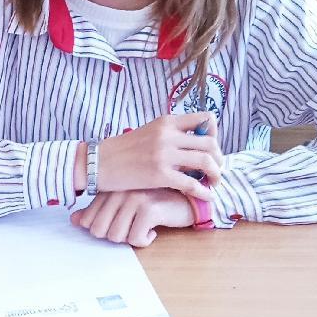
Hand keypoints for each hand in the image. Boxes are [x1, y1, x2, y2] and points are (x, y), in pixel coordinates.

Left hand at [73, 189, 194, 246]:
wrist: (187, 199)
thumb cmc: (154, 202)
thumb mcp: (124, 205)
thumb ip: (98, 211)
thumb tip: (74, 220)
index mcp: (109, 189)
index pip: (86, 220)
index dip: (101, 230)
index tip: (120, 224)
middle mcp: (119, 190)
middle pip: (98, 231)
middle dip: (114, 236)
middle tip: (132, 228)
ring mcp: (134, 198)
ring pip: (115, 236)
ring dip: (130, 239)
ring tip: (143, 227)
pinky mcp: (149, 209)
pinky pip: (135, 239)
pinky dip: (145, 240)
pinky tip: (154, 229)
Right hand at [92, 113, 222, 201]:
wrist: (98, 163)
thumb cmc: (121, 151)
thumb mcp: (147, 132)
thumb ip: (168, 135)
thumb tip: (189, 143)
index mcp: (166, 122)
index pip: (205, 119)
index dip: (214, 134)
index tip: (211, 147)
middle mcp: (168, 135)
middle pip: (210, 142)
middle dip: (219, 158)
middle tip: (216, 169)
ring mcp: (164, 154)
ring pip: (206, 161)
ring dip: (216, 173)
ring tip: (214, 182)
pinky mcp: (160, 174)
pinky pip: (192, 183)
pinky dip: (204, 191)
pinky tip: (207, 197)